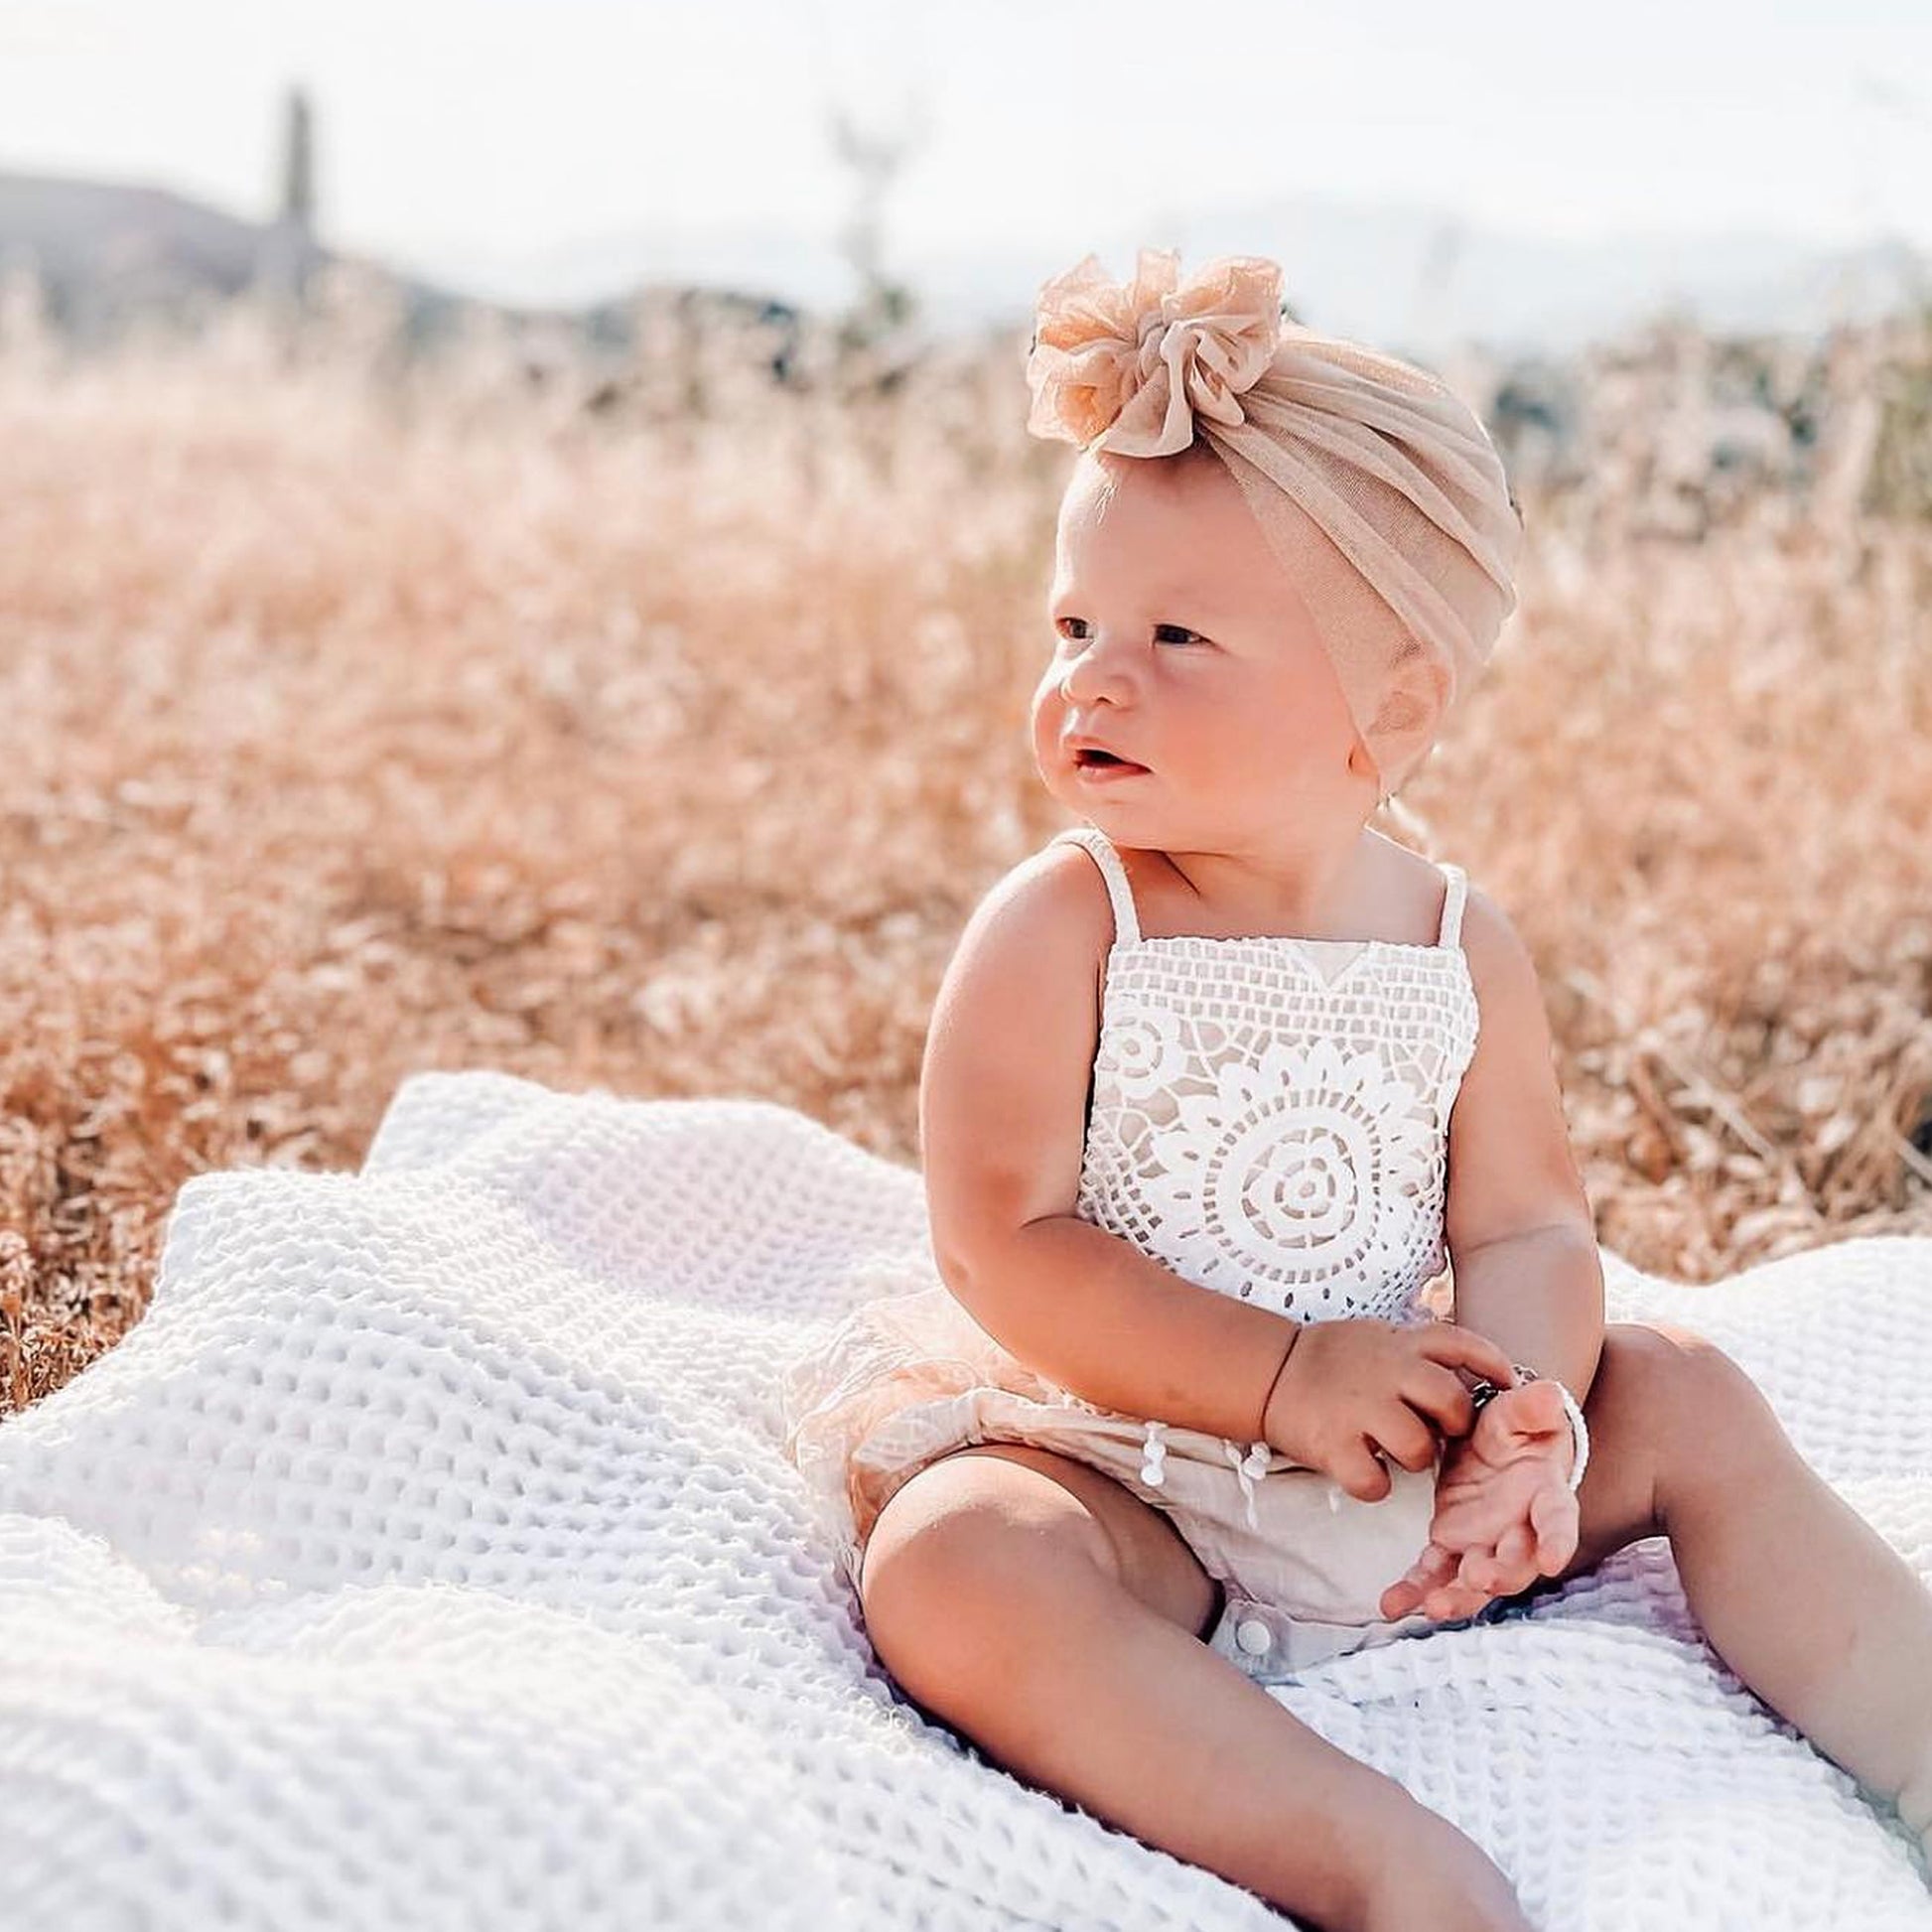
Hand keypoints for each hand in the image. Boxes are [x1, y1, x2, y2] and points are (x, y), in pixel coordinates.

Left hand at [1377, 1378, 1579, 1622]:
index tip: (1552, 1560)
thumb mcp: (1519, 1411)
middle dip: (1500, 1575)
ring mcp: (1484, 1543)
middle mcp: (1519, 1530)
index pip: (1557, 1519)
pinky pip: (1432, 1573)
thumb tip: (1549, 1393)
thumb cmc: (1517, 1428)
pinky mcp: (1450, 1545)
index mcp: (1544, 1495)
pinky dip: (1414, 1591)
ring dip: (1456, 1596)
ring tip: (1433, 1608)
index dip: (1557, 1540)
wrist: (1488, 1438)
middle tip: (1478, 1578)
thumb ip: (1529, 1407)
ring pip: (1474, 1579)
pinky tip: (1392, 1607)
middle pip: (1516, 1563)